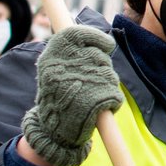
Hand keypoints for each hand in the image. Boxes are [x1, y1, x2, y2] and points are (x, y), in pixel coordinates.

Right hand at [22, 25, 121, 165]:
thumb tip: (104, 40)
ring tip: (91, 97)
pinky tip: (100, 109)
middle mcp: (63, 68)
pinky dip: (113, 102)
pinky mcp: (93, 101)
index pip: (78, 33)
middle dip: (102, 67)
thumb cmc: (55, 99)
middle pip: (98, 56)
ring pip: (108, 75)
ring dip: (107, 85)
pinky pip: (115, 95)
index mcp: (51, 57)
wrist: (51, 133)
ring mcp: (79, 83)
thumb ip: (71, 54)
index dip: (96, 36)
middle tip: (91, 82)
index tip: (107, 44)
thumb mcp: (53, 71)